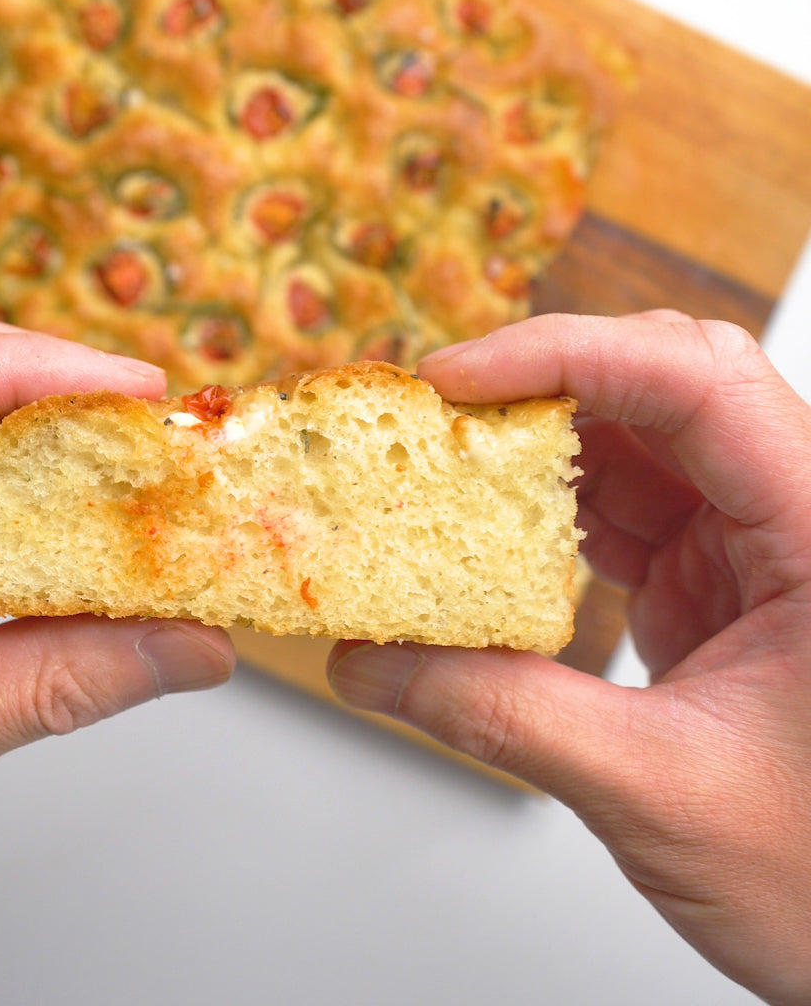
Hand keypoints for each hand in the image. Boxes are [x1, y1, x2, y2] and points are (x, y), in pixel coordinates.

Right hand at [327, 311, 810, 1005]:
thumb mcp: (659, 791)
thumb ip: (503, 715)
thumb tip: (378, 663)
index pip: (698, 382)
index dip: (568, 356)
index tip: (458, 380)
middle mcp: (799, 514)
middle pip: (664, 383)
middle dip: (541, 384)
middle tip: (439, 410)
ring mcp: (758, 539)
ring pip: (636, 437)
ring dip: (535, 445)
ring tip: (445, 467)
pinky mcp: (719, 571)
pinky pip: (624, 501)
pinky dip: (547, 506)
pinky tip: (492, 529)